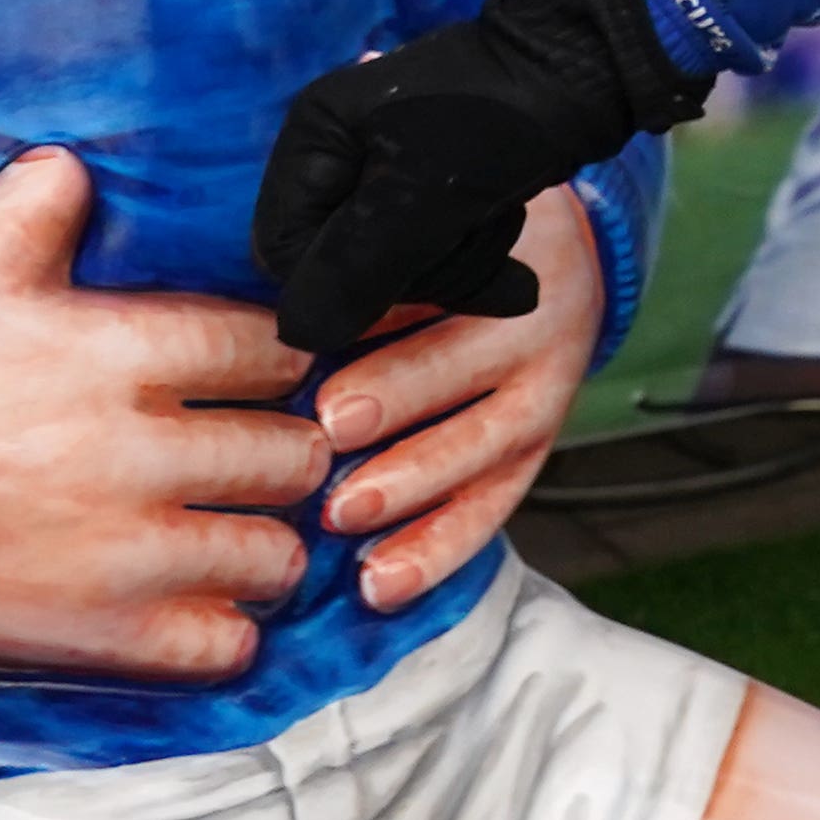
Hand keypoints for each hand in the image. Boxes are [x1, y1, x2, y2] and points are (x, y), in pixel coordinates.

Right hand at [0, 148, 326, 681]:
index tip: (259, 372)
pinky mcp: (93, 633)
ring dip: (265, 544)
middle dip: (288, 452)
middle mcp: (141, 452)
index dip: (280, 359)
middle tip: (256, 455)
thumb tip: (80, 165)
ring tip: (232, 532)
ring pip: (276, 556)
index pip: (275, 350)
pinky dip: (224, 632)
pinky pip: (220, 647)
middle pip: (295, 455)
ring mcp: (122, 552)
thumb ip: (39, 199)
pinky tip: (195, 602)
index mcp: (124, 351)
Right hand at [251, 0, 709, 349]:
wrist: (594, 68)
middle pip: (342, 264)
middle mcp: (341, 150)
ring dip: (456, 263)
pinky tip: (521, 277)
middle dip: (417, 268)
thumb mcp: (426, 194)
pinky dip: (477, 260)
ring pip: (397, 267)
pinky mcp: (440, 187)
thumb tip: (299, 334)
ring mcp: (391, 169)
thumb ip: (359, 264)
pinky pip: (438, 252)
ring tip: (500, 218)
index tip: (408, 269)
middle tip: (470, 229)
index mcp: (316, 136)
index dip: (342, 281)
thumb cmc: (504, 120)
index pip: (284, 250)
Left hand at [314, 190, 601, 611]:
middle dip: (396, 395)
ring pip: (483, 441)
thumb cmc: (445, 248)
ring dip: (412, 481)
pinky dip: (436, 549)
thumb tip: (264, 296)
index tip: (320, 334)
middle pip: (464, 359)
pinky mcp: (535, 452)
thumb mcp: (418, 235)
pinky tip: (382, 583)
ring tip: (345, 515)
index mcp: (495, 255)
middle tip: (329, 428)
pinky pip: (491, 507)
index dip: (379, 306)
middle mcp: (531, 320)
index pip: (437, 276)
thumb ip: (355, 262)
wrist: (555, 264)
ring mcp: (545, 392)